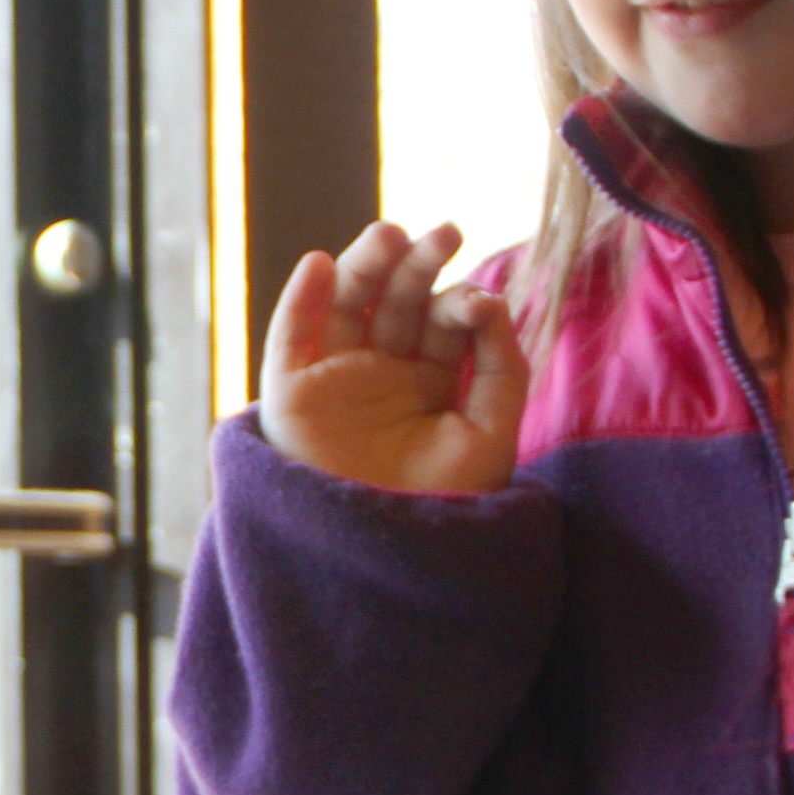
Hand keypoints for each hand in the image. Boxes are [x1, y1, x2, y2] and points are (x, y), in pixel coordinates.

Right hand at [257, 221, 527, 497]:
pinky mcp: (291, 398)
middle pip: (398, 301)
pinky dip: (300, 300)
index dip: (460, 302)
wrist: (384, 563)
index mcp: (433, 383)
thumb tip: (489, 297)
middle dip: (419, 264)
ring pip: (347, 306)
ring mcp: (335, 381)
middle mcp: (383, 375)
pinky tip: (321, 265)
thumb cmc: (444, 508)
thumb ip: (504, 369)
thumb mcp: (492, 436)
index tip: (476, 304)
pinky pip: (290, 339)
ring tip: (389, 234)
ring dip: (366, 264)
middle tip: (444, 232)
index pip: (445, 322)